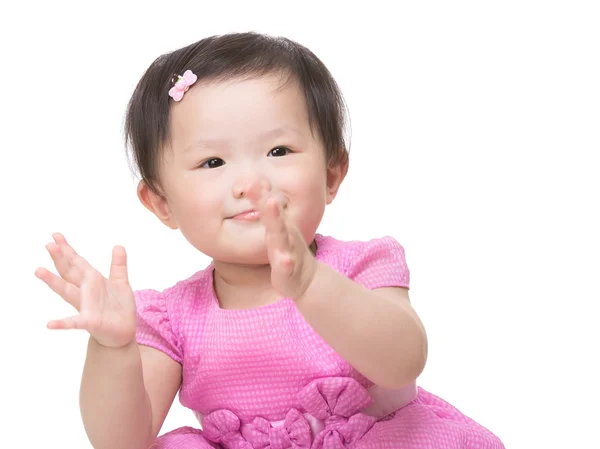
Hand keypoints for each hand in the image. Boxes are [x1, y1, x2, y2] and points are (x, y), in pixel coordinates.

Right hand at [35, 233, 136, 348]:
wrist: (123, 331)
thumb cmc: (118, 307)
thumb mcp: (120, 282)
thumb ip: (118, 265)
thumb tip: (117, 245)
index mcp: (92, 281)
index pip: (78, 263)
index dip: (68, 250)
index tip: (56, 235)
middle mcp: (85, 292)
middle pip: (70, 273)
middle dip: (61, 259)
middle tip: (48, 244)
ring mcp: (85, 306)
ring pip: (67, 291)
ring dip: (54, 282)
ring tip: (39, 271)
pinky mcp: (90, 321)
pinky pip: (75, 322)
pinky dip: (63, 323)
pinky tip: (50, 324)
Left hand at [246, 180, 317, 299]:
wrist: (306, 278)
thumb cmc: (287, 250)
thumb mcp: (277, 227)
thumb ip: (267, 207)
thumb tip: (257, 183)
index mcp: (279, 225)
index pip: (268, 206)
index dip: (259, 194)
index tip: (248, 181)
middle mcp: (285, 234)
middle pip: (275, 216)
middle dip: (266, 200)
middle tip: (257, 185)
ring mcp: (288, 250)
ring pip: (282, 237)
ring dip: (277, 221)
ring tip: (272, 205)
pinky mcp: (288, 269)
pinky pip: (288, 265)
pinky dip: (287, 261)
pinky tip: (285, 259)